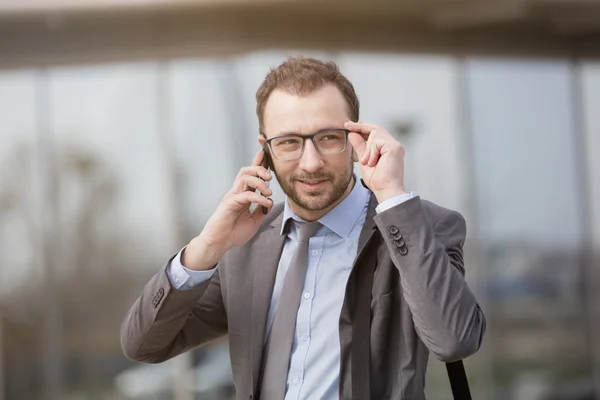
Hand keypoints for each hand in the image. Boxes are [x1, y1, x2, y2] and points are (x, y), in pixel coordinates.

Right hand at [183, 151, 272, 270]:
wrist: (219, 244)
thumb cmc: (233, 233)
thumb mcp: (253, 221)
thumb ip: (261, 210)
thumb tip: (270, 201)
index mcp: (242, 195)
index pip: (249, 176)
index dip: (257, 164)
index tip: (264, 154)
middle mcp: (236, 193)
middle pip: (246, 171)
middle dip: (260, 169)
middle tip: (270, 177)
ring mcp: (232, 197)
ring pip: (245, 178)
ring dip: (260, 182)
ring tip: (268, 192)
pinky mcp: (229, 204)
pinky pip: (246, 195)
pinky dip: (259, 198)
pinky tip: (266, 203)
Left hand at [345, 121, 405, 202]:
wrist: (386, 191)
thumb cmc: (378, 180)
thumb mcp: (365, 160)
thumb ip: (360, 147)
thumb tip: (352, 134)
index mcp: (388, 148)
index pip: (375, 132)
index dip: (362, 127)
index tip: (349, 126)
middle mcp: (394, 145)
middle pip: (376, 128)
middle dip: (360, 126)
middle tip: (347, 125)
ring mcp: (395, 146)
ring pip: (375, 134)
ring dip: (366, 149)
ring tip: (366, 162)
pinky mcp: (394, 148)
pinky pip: (377, 142)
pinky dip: (371, 152)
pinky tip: (372, 163)